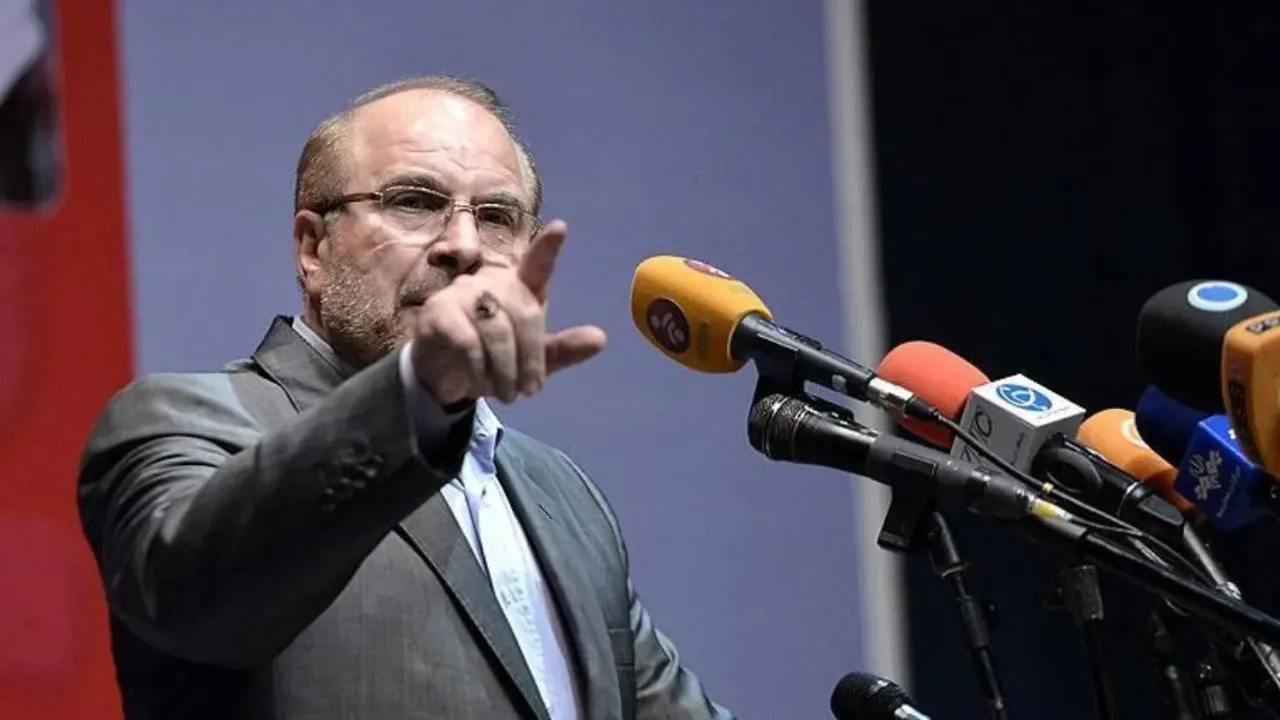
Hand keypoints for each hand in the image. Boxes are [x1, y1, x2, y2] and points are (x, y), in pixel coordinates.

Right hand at [409, 221, 607, 404]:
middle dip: (530, 357)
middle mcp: (491, 284)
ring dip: (506, 367)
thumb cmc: (491, 360)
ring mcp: (462, 294)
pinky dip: (479, 367)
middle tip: (530, 390)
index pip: (536, 265)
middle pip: (524, 312)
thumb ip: (561, 350)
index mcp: (519, 289)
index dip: (547, 248)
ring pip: (496, 327)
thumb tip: (600, 339)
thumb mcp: (530, 361)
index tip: (560, 228)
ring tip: (508, 393)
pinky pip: (466, 340)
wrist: (443, 378)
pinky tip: (478, 382)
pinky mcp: (439, 314)